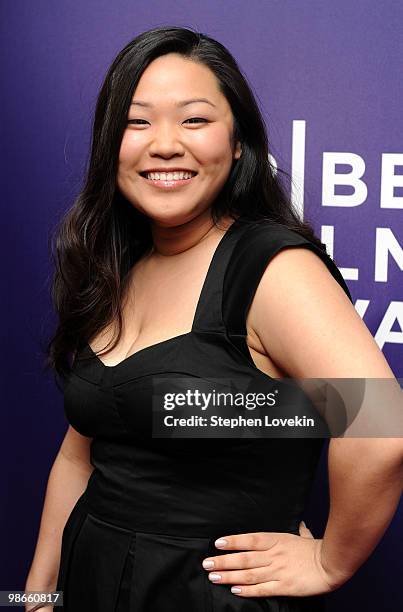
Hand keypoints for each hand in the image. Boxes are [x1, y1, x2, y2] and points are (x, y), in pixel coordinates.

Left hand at [201, 521, 348, 597]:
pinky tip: (235, 590)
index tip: (217, 543)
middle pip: (244, 558)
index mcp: (276, 540)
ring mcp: (278, 571)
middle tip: (207, 563)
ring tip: (214, 576)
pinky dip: (247, 590)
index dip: (233, 541)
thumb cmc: (317, 549)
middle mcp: (274, 555)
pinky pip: (262, 589)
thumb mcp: (304, 535)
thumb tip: (301, 525)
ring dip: (229, 576)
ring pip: (248, 574)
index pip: (249, 539)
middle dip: (223, 561)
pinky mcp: (284, 586)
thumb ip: (299, 531)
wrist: (331, 563)